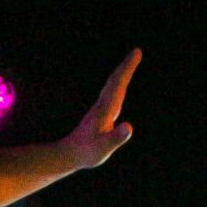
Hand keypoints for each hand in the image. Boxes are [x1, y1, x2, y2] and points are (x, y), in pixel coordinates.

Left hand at [62, 48, 141, 169]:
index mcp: (105, 110)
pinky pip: (112, 94)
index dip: (127, 69)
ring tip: (131, 63)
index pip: (118, 85)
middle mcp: (103, 106)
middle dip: (126, 66)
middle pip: (115, 81)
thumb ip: (116, 138)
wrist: (69, 154)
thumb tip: (129, 127)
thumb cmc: (87, 153)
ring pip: (112, 86)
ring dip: (122, 73)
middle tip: (137, 51)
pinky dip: (118, 85)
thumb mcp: (103, 148)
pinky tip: (120, 86)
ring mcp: (101, 109)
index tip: (136, 53)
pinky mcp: (101, 114)